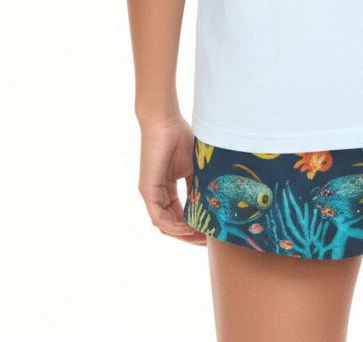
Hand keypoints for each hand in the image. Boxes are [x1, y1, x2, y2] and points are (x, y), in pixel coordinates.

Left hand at [137, 113, 206, 245]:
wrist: (165, 122)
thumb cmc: (179, 138)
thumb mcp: (194, 167)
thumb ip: (198, 186)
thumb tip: (214, 204)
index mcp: (167, 189)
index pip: (179, 216)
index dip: (193, 226)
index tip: (210, 233)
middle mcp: (157, 195)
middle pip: (171, 225)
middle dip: (189, 235)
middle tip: (208, 241)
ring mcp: (151, 194)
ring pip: (165, 225)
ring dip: (183, 234)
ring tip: (201, 237)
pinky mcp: (148, 191)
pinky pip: (159, 218)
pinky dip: (174, 226)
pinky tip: (189, 228)